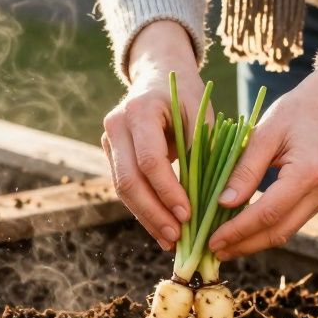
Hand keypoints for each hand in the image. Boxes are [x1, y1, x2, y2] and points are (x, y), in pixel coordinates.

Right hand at [102, 21, 208, 250]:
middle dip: (153, 213)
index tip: (188, 214)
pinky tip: (161, 229)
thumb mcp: (201, 114)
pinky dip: (144, 210)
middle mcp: (116, 125)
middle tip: (177, 237)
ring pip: (123, 189)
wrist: (157, 76)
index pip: (150, 160)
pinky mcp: (111, 154)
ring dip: (147, 218)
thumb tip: (208, 198)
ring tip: (170, 241)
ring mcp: (108, 140)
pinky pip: (125, 188)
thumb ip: (200, 150)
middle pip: (129, 180)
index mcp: (140, 110)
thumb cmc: (186, 95)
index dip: (168, 191)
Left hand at [209, 56, 317, 259]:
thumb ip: (245, 168)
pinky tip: (243, 231)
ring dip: (253, 242)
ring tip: (223, 246)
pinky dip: (265, 229)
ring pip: (285, 232)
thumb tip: (223, 202)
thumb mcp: (265, 132)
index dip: (237, 230)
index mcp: (308, 173)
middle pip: (278, 232)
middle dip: (244, 245)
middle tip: (212, 252)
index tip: (211, 239)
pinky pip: (290, 221)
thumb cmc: (297, 110)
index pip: (267, 213)